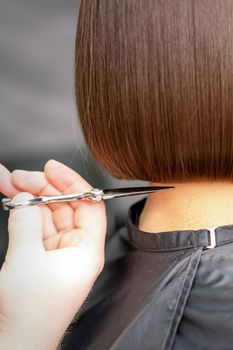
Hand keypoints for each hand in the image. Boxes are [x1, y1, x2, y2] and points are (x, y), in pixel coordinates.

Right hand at [0, 160, 106, 349]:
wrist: (16, 343)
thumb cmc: (30, 314)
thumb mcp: (27, 260)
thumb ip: (26, 221)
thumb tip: (26, 197)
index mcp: (86, 250)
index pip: (89, 205)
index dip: (73, 183)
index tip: (52, 168)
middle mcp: (75, 248)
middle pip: (64, 206)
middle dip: (42, 187)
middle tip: (19, 177)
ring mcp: (57, 251)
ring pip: (46, 213)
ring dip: (28, 196)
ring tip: (8, 182)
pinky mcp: (40, 256)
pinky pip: (34, 226)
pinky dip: (21, 212)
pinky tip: (11, 199)